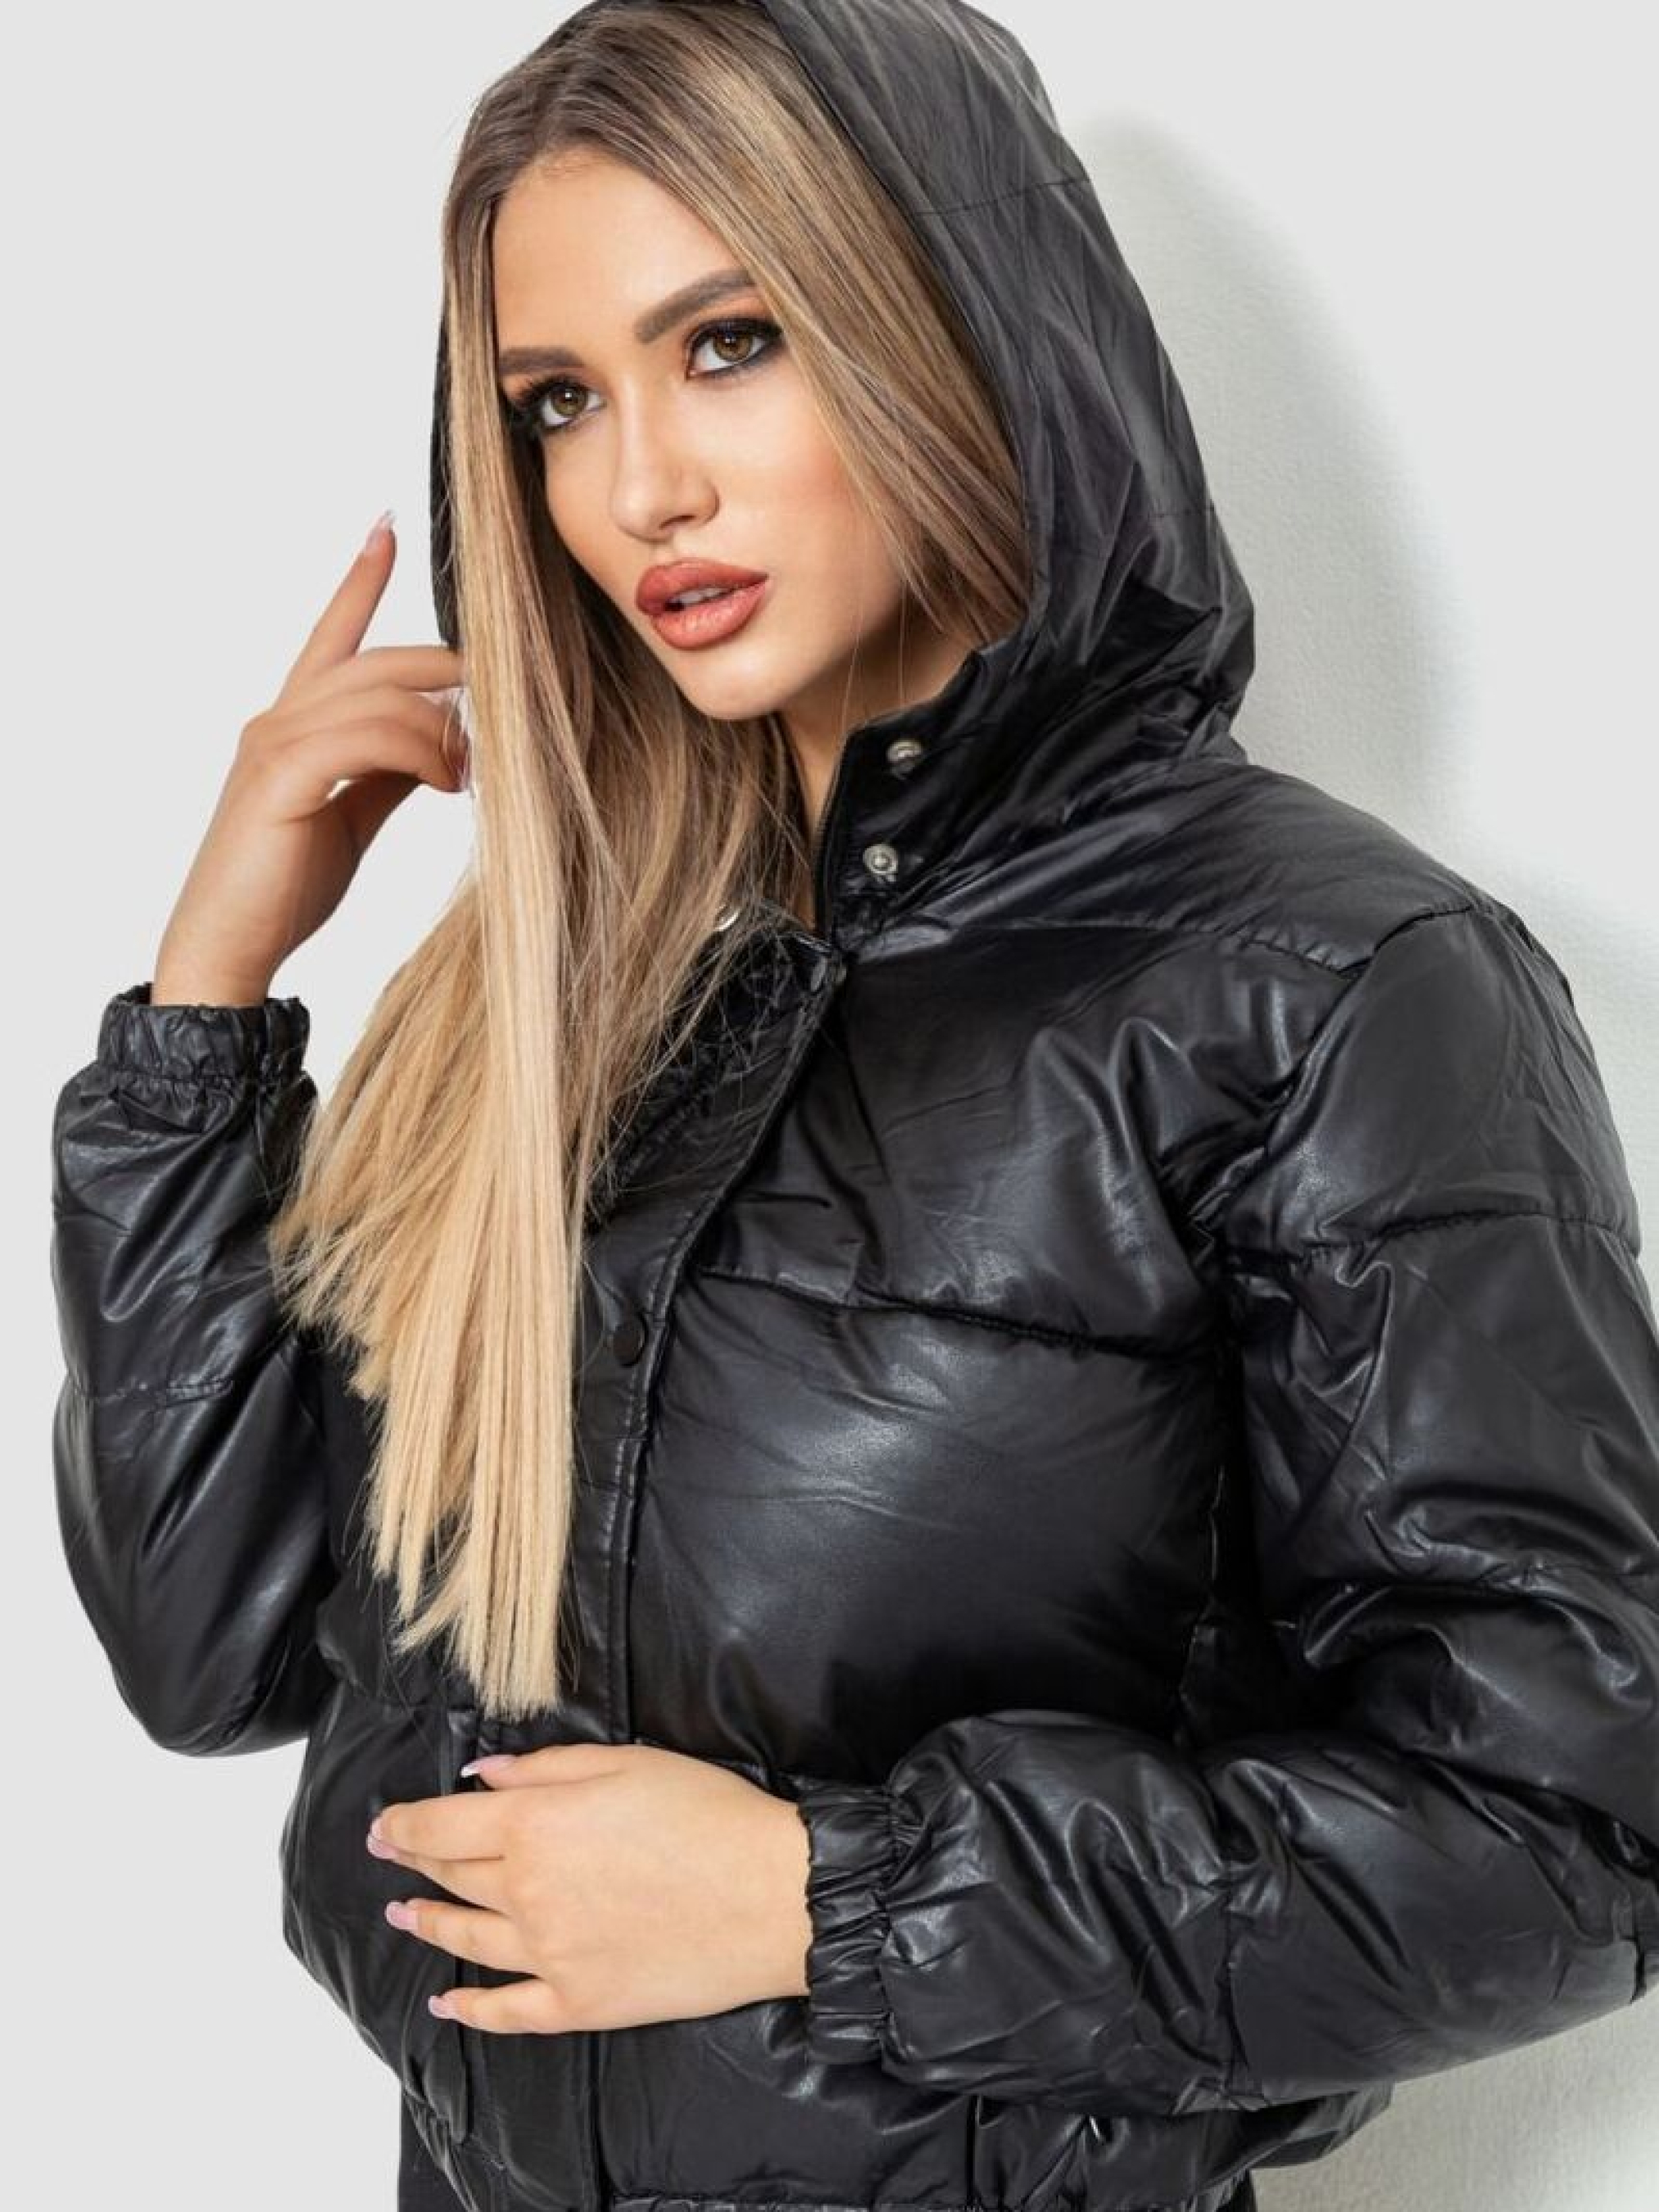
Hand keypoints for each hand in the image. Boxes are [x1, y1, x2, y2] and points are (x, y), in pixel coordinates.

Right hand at [151, 513, 468, 1005]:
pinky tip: (447, 782)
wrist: (230, 946)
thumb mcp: (351, 816)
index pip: (331, 634)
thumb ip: (388, 772)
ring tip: (470, 772)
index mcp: (292, 723)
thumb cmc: (284, 886)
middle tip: (498, 701)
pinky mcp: (283, 778)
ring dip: (442, 728)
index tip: (386, 528)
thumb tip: (442, 745)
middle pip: (375, 661)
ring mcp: (275, 744)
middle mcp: (277, 719)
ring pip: (380, 698)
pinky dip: (421, 753)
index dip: (360, 581)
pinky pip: (368, 739)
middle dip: (443, 671)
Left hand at [366, 1740, 814, 2034]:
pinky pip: (508, 2010)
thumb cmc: (708, 1815)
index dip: (403, 1824)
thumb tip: (482, 1776)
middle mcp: (528, 1893)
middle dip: (415, 1862)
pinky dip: (469, 2008)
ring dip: (429, 1922)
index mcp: (534, 1827)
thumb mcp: (627, 1762)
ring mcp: (550, 1955)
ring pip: (469, 1938)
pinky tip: (447, 2001)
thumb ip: (546, 1768)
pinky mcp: (580, 2003)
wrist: (770, 1895)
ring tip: (404, 1913)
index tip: (383, 1823)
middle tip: (391, 1854)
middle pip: (454, 1876)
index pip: (442, 1826)